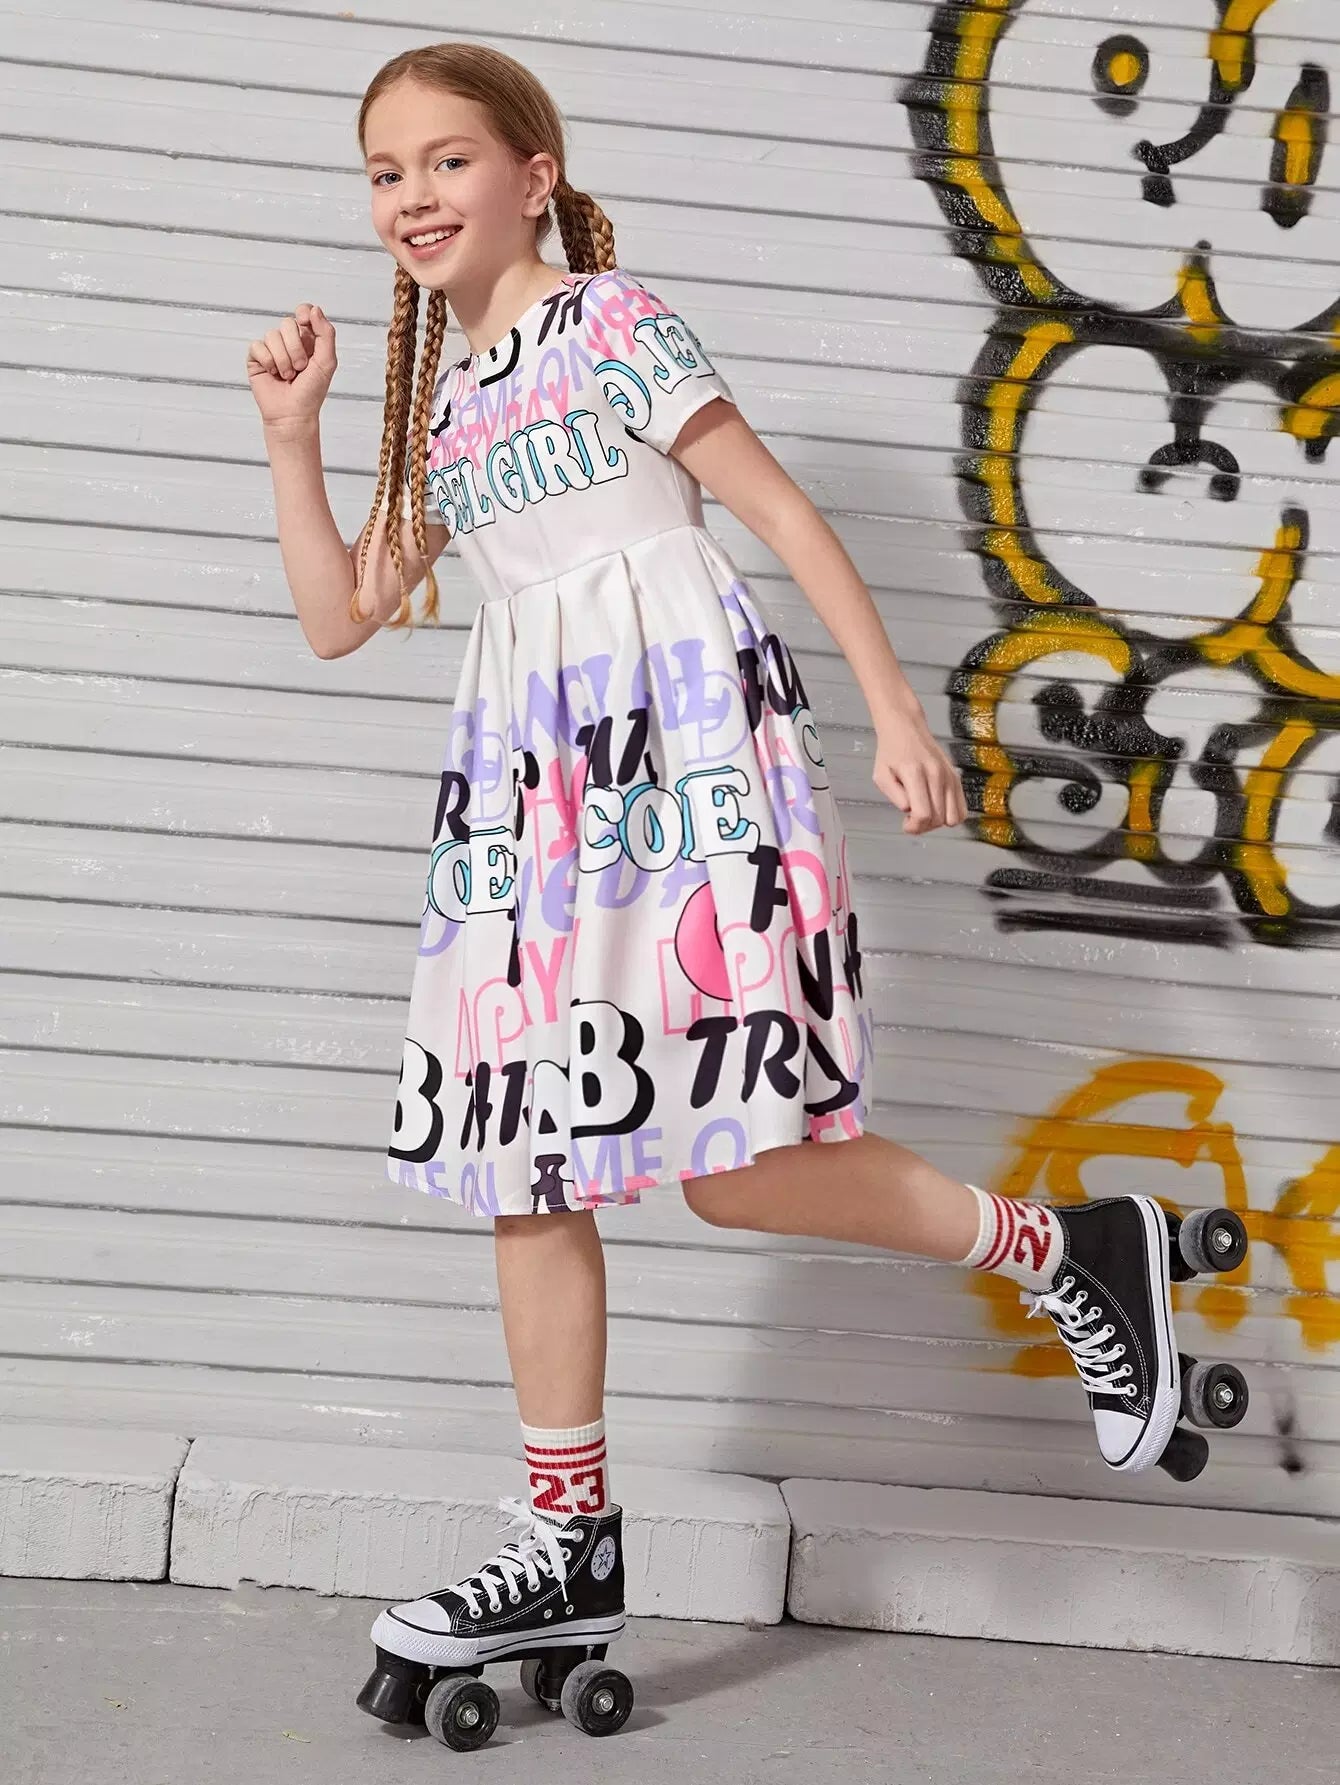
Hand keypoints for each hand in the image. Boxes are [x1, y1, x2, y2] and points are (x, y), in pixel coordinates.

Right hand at [245, 302, 336, 426]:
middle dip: (296, 348)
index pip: (303, 311)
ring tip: (288, 376)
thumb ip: (326, 333)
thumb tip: (314, 309)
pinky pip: (257, 346)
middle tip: (300, 368)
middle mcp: (289, 341)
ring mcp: (272, 348)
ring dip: (283, 359)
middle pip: (287, 323)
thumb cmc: (311, 391)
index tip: (305, 323)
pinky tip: (273, 374)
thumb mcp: (327, 361)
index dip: (303, 313)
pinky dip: (268, 361)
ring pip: (272, 335)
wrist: (293, 414)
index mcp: (308, 339)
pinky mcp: (256, 358)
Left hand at [872, 709, 967, 834]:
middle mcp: (937, 774)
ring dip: (937, 823)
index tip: (906, 824)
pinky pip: (962, 809)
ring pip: (952, 817)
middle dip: (923, 826)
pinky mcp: (956, 777)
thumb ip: (895, 796)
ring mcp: (949, 776)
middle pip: (938, 818)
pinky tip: (937, 809)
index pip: (923, 814)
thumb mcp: (880, 775)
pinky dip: (950, 816)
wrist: (906, 728)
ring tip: (924, 813)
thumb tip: (910, 810)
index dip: (914, 826)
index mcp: (915, 773)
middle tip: (911, 819)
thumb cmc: (892, 751)